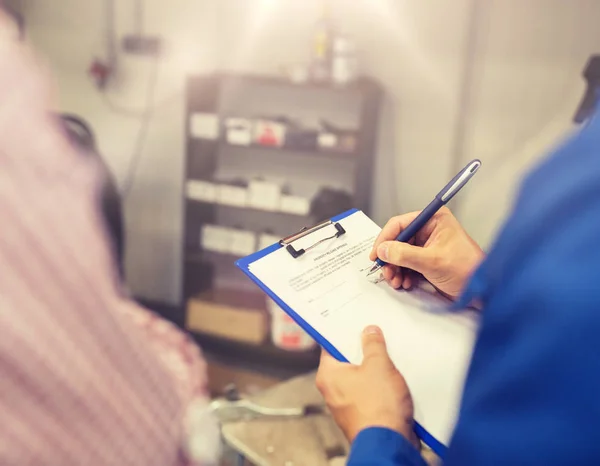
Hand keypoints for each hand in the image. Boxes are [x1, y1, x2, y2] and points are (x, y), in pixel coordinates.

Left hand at [316, 326, 417, 446]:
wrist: (389, 443)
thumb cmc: (378, 407)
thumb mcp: (378, 365)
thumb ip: (373, 345)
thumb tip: (369, 331)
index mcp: (328, 375)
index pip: (330, 346)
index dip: (344, 333)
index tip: (355, 323)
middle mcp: (332, 390)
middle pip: (347, 361)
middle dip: (363, 350)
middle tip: (377, 336)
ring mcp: (347, 404)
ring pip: (360, 378)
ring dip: (374, 369)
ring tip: (389, 357)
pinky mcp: (362, 415)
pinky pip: (370, 394)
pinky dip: (380, 387)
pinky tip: (394, 379)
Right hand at [369, 207, 483, 298]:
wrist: (482, 291)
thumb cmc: (467, 270)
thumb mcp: (432, 261)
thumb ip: (405, 254)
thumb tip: (383, 250)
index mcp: (433, 220)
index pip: (399, 224)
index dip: (385, 239)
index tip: (376, 255)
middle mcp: (429, 230)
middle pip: (397, 241)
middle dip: (390, 259)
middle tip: (386, 273)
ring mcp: (427, 246)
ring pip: (399, 254)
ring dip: (394, 269)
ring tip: (396, 281)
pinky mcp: (426, 261)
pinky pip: (406, 265)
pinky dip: (402, 275)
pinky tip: (405, 283)